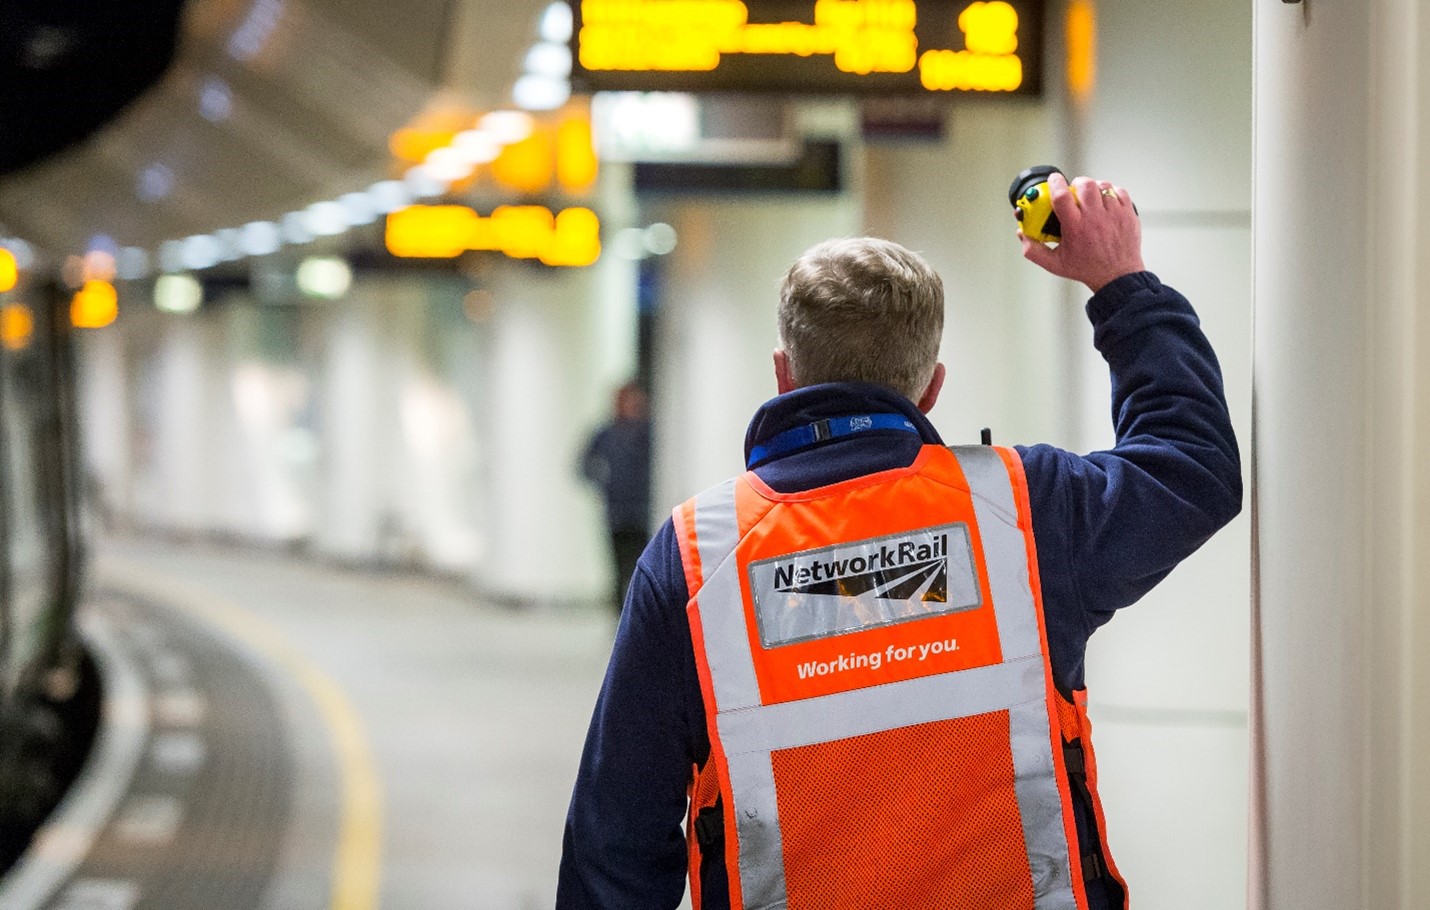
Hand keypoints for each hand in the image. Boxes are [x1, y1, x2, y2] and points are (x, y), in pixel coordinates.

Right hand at [1018, 173, 1143, 292]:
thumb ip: (1033, 250)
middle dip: (1076, 183)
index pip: (1062, 196)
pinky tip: (1104, 203)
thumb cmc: (1086, 269)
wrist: (1117, 276)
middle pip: (1084, 184)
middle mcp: (1095, 218)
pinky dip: (1110, 193)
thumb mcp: (1054, 264)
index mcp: (1075, 228)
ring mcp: (1114, 214)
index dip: (1054, 183)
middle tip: (1073, 192)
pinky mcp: (1127, 213)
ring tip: (1090, 200)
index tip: (1052, 180)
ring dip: (1093, 188)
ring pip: (1102, 185)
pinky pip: (1118, 191)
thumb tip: (1021, 234)